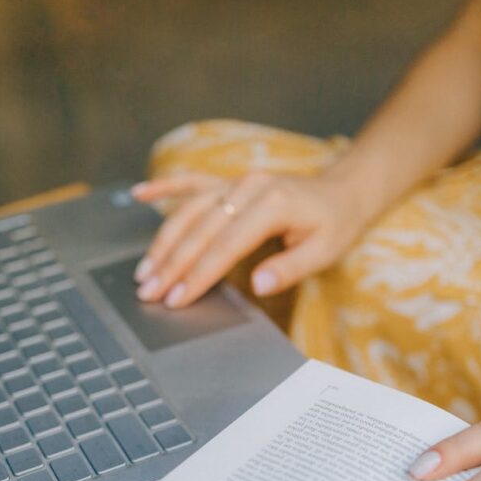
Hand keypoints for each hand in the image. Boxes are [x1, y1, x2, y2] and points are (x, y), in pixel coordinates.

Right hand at [130, 169, 364, 307]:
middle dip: (171, 264)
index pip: (224, 245)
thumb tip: (259, 285)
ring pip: (189, 210)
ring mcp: (236, 181)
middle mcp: (248, 187)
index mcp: (272, 204)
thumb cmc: (333, 225)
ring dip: (163, 240)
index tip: (176, 298)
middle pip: (200, 229)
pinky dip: (165, 187)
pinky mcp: (230, 182)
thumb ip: (290, 268)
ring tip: (143, 270)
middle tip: (148, 292)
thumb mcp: (324, 252)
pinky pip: (192, 182)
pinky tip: (139, 193)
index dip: (197, 274)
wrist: (342, 192)